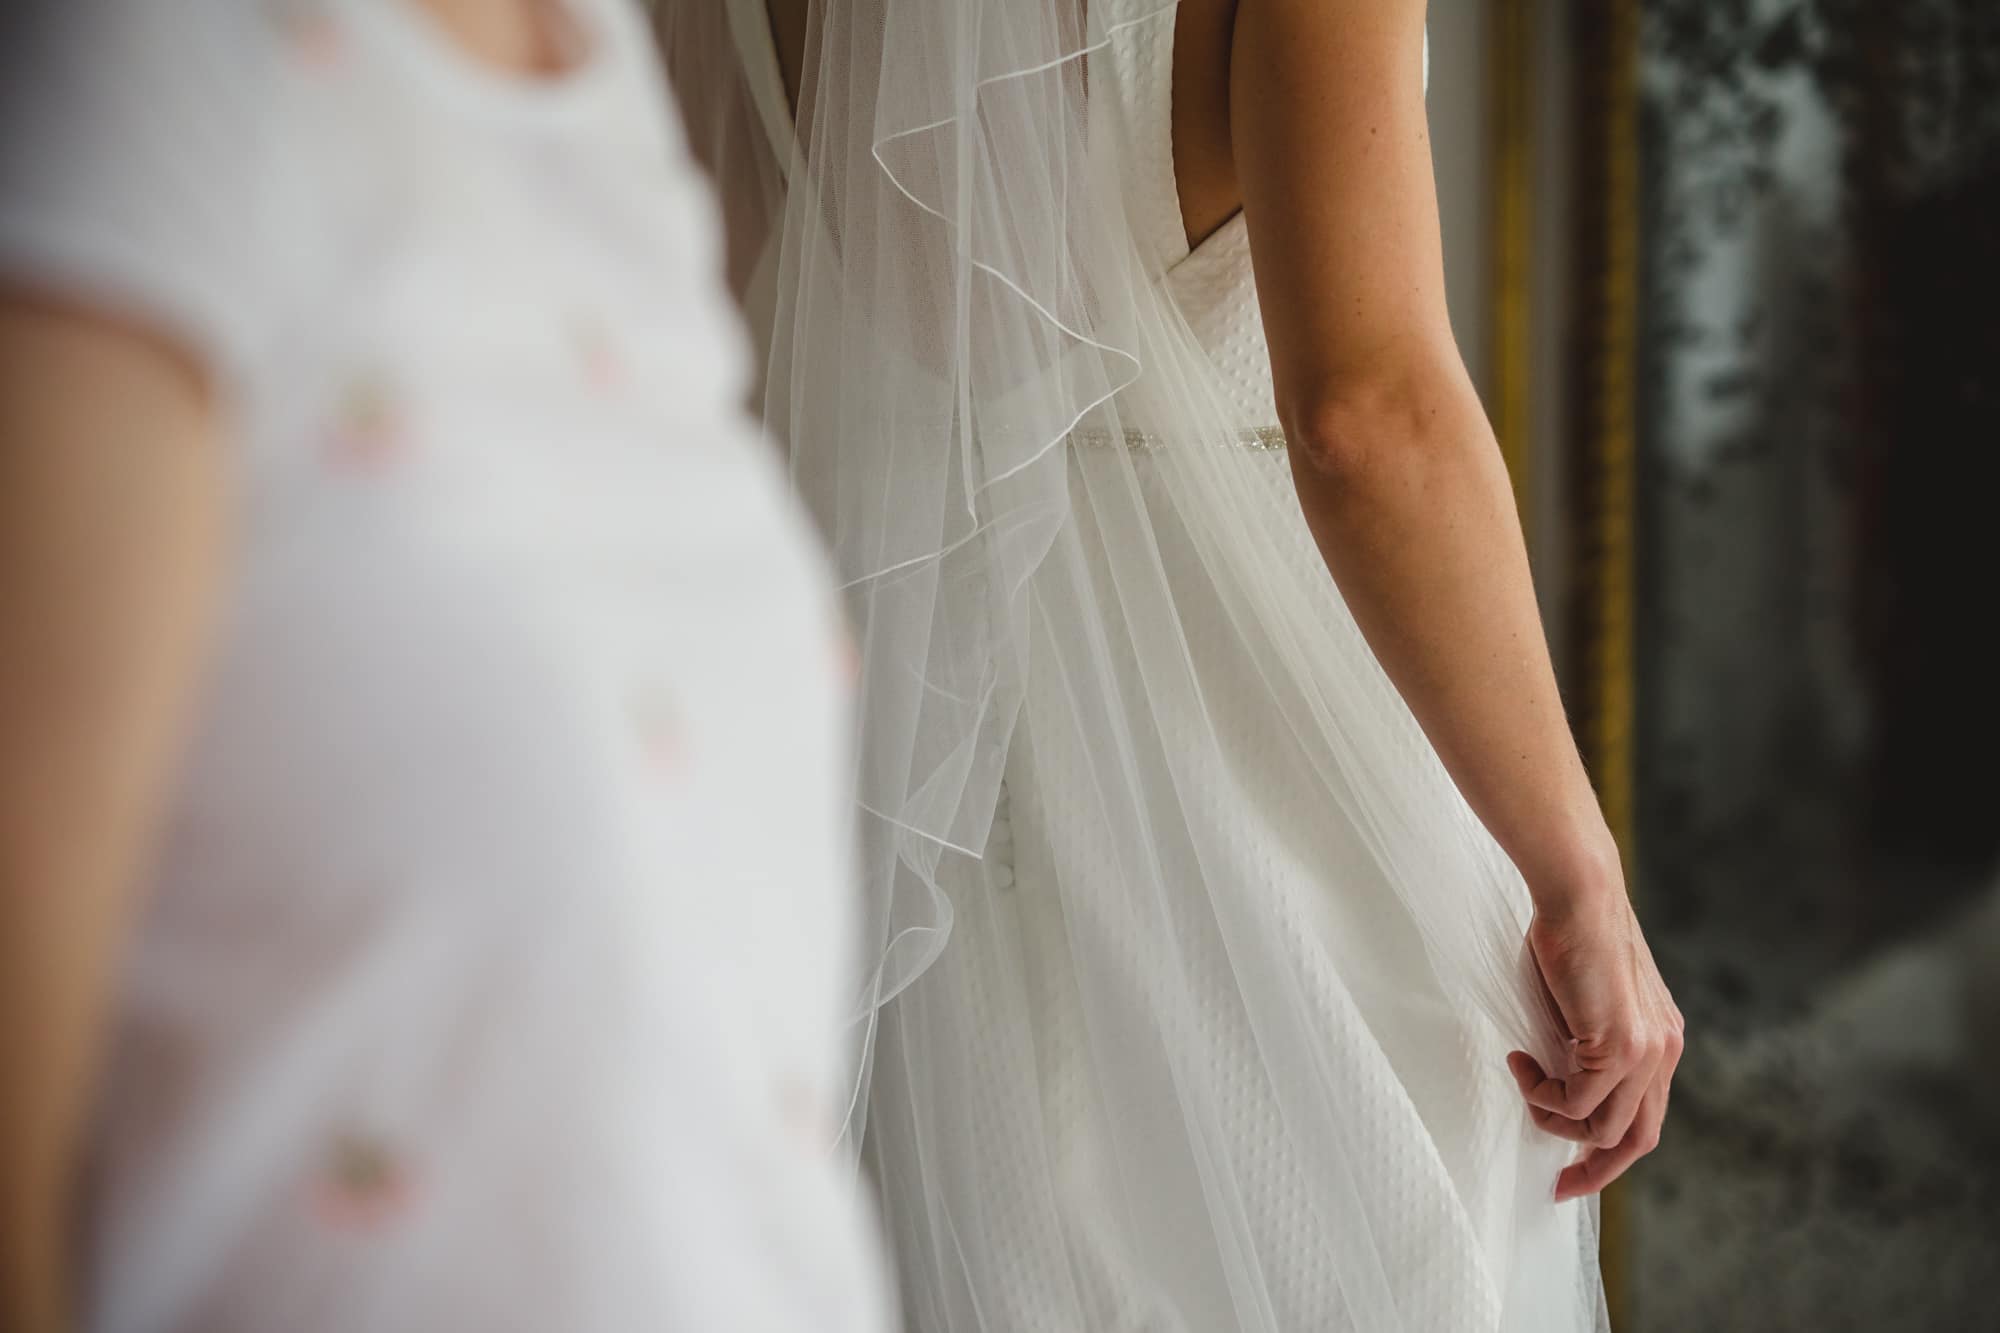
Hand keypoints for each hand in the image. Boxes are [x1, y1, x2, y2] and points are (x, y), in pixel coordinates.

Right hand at [1507, 886, 1683, 1200]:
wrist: (1579, 895)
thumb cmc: (1569, 937)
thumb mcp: (1584, 1004)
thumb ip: (1583, 1047)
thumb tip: (1555, 1085)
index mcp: (1661, 1042)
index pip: (1645, 1119)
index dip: (1610, 1153)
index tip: (1573, 1171)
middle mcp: (1663, 1053)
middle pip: (1636, 1141)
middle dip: (1594, 1170)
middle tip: (1558, 1184)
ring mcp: (1647, 1052)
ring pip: (1602, 1129)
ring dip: (1553, 1119)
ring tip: (1525, 1082)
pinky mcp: (1619, 1046)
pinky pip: (1575, 1103)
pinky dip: (1541, 1095)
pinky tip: (1522, 1062)